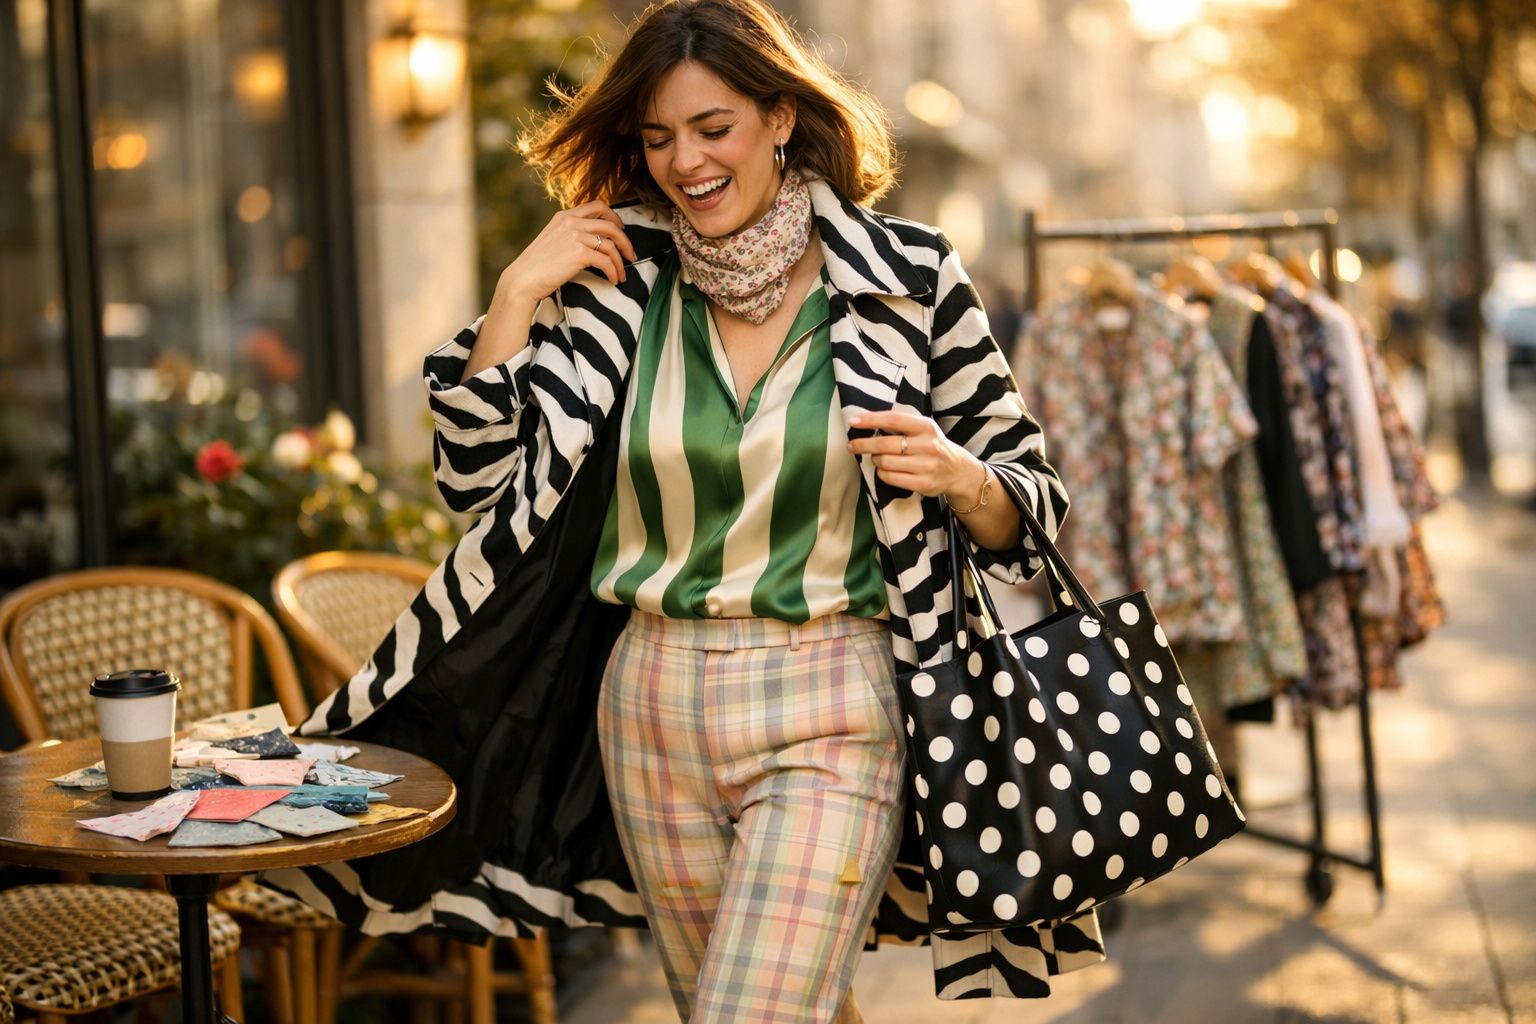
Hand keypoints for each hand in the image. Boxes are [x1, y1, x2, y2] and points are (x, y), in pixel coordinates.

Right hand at [497, 201, 639, 306]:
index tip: (621, 230)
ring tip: (622, 275)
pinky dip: (613, 272)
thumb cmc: (537, 266)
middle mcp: (571, 221)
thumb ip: (570, 234)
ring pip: (611, 245)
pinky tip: (613, 280)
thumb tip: (593, 241)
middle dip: (625, 241)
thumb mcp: (552, 239)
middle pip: (610, 225)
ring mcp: (575, 236)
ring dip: (621, 262)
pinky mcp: (579, 253)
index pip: (597, 205)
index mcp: (565, 216)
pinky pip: (606, 261)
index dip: (614, 217)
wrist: (523, 279)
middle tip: (630, 256)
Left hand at [846, 410, 985, 502]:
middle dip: (863, 444)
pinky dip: (882, 473)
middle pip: (885, 444)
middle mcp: (927, 445)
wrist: (958, 471)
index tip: (853, 421)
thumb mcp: (923, 429)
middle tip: (852, 445)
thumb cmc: (932, 446)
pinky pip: (891, 478)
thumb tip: (865, 421)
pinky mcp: (923, 483)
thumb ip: (901, 425)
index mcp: (925, 427)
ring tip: (877, 458)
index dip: (870, 420)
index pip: (893, 419)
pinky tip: (884, 470)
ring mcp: (926, 465)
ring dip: (875, 460)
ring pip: (885, 462)